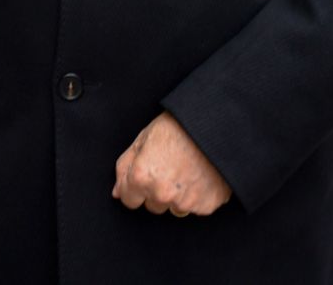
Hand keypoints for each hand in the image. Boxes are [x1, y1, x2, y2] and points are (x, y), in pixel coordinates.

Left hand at [112, 113, 231, 217]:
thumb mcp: (143, 139)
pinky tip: (202, 175)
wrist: (215, 124)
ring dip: (178, 195)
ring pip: (175, 208)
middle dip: (157, 192)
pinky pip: (196, 207)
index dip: (136, 187)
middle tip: (170, 168)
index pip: (129, 200)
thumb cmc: (177, 127)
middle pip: (153, 206)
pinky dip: (198, 195)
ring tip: (187, 170)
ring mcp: (185, 203)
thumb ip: (125, 167)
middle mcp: (161, 194)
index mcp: (142, 177)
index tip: (147, 175)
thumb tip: (117, 192)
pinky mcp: (206, 206)